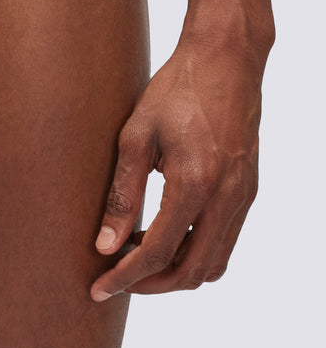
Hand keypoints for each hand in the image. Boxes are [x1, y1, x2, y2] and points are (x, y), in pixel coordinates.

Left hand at [91, 37, 266, 299]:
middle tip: (115, 278)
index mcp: (195, 184)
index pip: (157, 253)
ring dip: (174, 271)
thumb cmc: (175, 90)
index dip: (125, 277)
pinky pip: (224, 240)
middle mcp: (227, 198)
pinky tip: (161, 232)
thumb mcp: (135, 136)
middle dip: (151, 285)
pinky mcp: (248, 190)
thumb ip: (121, 194)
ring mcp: (243, 196)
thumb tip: (104, 245)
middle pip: (191, 272)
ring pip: (214, 264)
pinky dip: (193, 251)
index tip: (98, 288)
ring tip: (135, 255)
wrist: (226, 59)